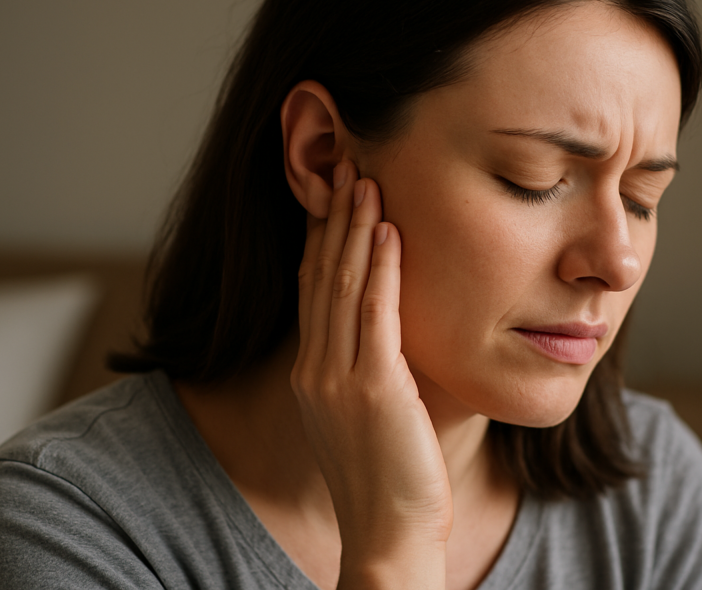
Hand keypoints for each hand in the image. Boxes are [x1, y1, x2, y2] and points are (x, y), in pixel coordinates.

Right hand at [292, 160, 450, 588]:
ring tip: (364, 180)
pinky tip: (387, 229)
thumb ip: (366, 372)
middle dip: (332, 219)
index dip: (322, 239)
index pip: (314, 291)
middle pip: (321, 277)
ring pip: (342, 285)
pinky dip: (378, 266)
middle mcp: (316, 369)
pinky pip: (373, 313)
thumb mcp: (363, 418)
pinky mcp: (372, 387)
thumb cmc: (389, 480)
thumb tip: (386, 338)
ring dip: (354, 228)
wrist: (388, 535)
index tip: (333, 198)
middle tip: (345, 168)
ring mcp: (338, 378)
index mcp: (312, 375)